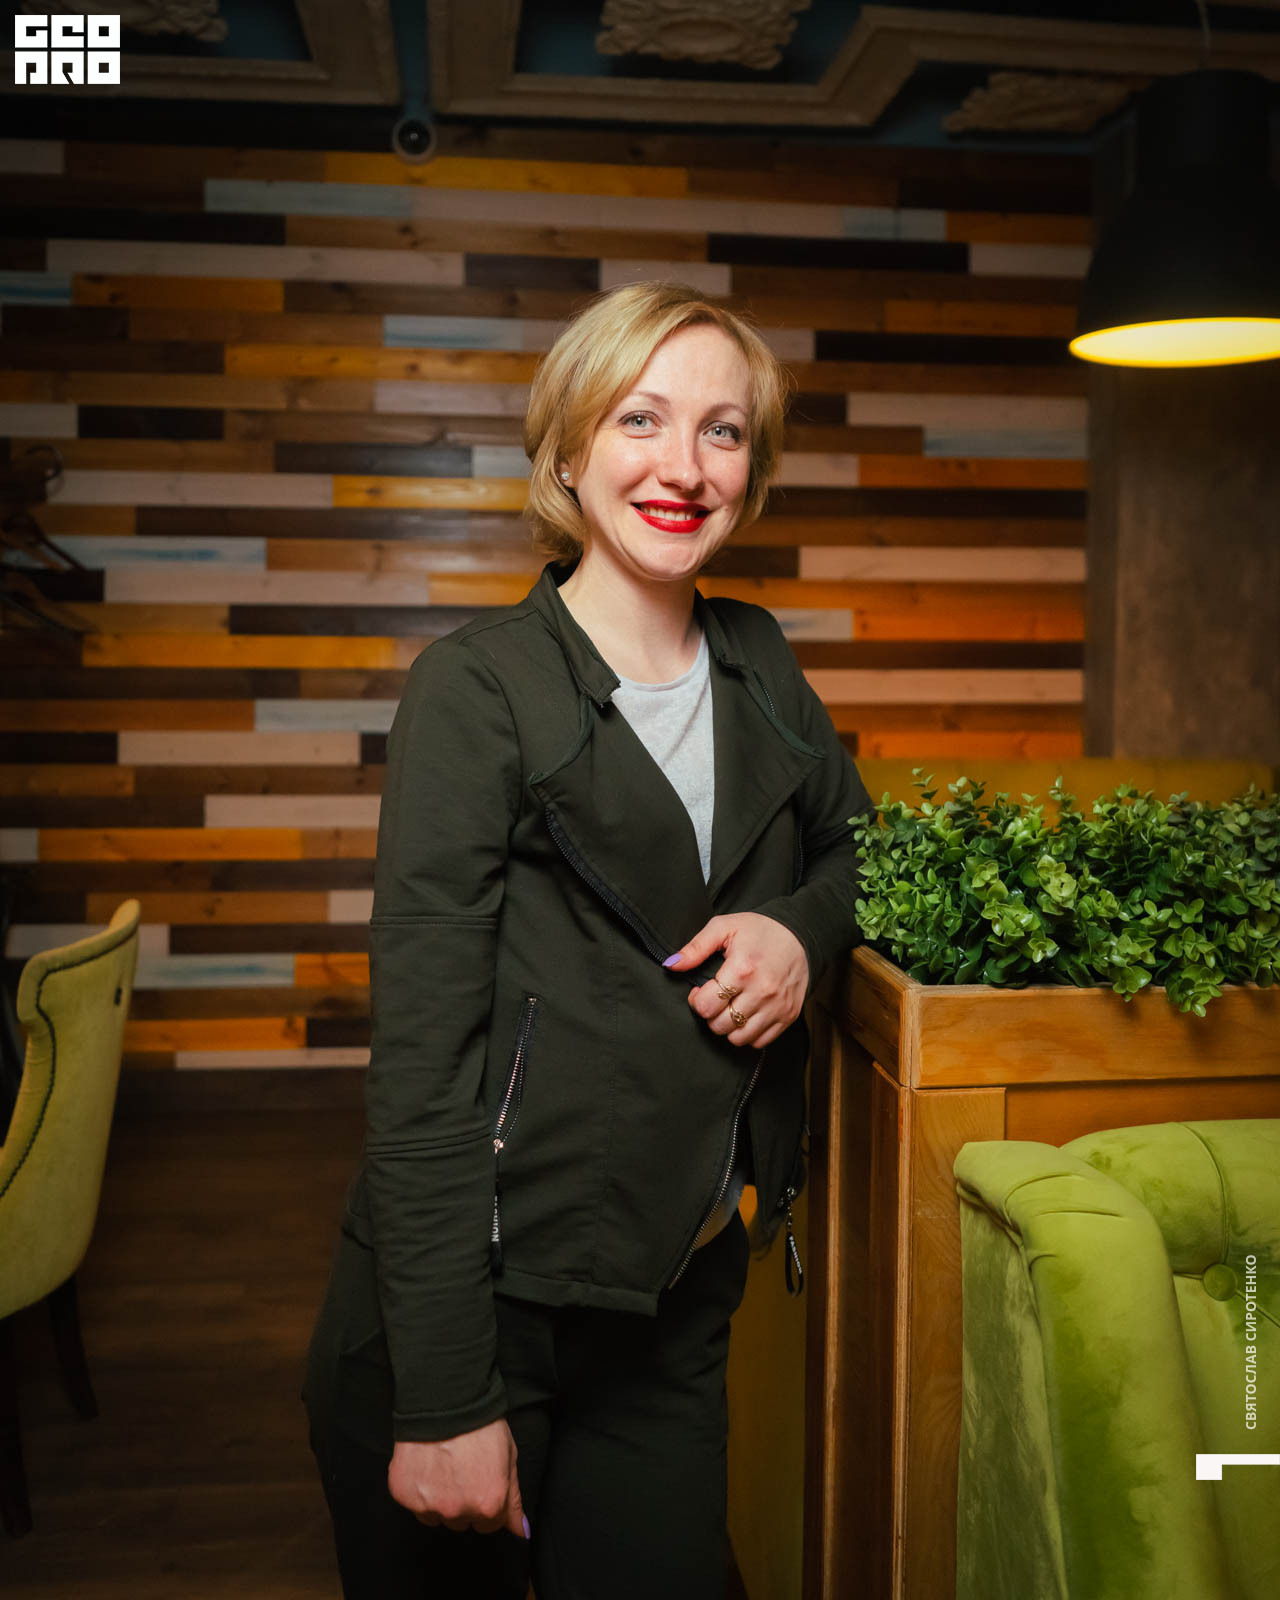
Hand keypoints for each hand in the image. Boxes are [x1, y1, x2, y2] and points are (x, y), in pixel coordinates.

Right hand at [387, 1418, 527, 1538]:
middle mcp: (458, 1511)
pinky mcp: (404, 1495)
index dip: (486, 1501)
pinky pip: (414, 1504)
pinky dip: (419, 1489)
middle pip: (462, 1522)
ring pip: (436, 1516)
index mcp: (488, 1504)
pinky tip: (426, 1465)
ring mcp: (428, 1505)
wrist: (445, 1398)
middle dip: (464, 1502)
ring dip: (440, 1499)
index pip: (489, 1525)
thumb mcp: (508, 1458)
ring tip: (443, 1466)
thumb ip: (513, 1500)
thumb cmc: (480, 1424)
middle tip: (462, 1470)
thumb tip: (521, 1532)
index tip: (481, 1482)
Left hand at [665, 912, 808, 1048]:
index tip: (701, 990)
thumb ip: (696, 947)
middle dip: (711, 1014)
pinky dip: (748, 1034)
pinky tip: (746, 1014)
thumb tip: (671, 964)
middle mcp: (761, 992)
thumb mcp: (725, 927)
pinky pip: (759, 1042)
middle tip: (715, 999)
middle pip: (720, 1025)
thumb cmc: (759, 930)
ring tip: (730, 1008)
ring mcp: (777, 1006)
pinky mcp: (789, 1015)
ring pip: (738, 1038)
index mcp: (742, 969)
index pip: (706, 1006)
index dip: (697, 1000)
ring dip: (728, 1027)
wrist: (800, 934)